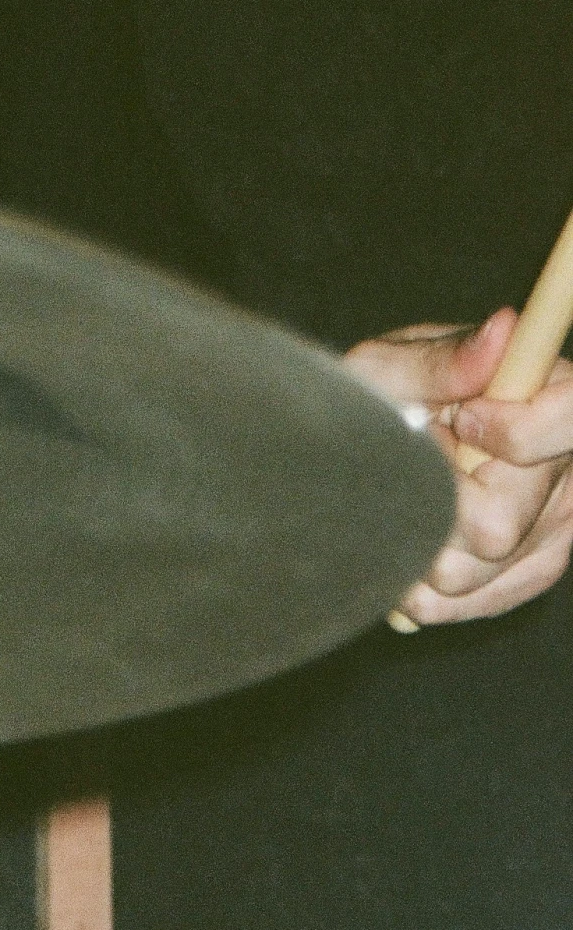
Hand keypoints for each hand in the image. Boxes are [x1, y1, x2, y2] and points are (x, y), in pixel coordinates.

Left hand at [345, 309, 572, 624]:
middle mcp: (567, 469)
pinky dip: (431, 584)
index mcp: (550, 396)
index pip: (571, 423)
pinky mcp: (533, 570)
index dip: (512, 435)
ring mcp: (556, 527)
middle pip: (501, 523)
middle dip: (433, 503)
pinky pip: (475, 602)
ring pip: (479, 571)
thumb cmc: (385, 392)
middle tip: (414, 465)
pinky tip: (416, 541)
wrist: (376, 444)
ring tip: (409, 498)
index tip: (460, 419)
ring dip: (422, 542)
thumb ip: (443, 359)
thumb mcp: (392, 364)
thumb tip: (505, 328)